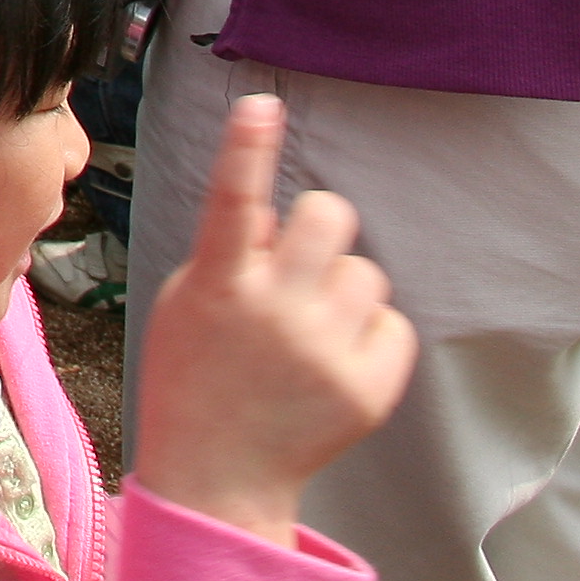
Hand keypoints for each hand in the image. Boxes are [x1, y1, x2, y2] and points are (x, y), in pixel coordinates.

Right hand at [130, 97, 413, 543]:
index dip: (246, 149)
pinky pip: (392, 323)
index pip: (233, 202)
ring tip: (311, 329)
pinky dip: (368, 333)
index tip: (261, 105)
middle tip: (301, 260)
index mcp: (219, 286)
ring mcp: (324, 352)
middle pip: (329, 215)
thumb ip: (231, 255)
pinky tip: (334, 362)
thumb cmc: (196, 375)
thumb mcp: (187, 303)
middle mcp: (274, 313)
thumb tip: (284, 218)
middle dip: (321, 225)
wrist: (218, 476)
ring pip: (366, 271)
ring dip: (342, 287)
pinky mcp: (368, 388)